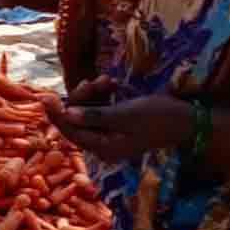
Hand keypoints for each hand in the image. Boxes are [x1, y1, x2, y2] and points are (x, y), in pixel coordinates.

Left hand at [41, 90, 193, 162]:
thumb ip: (94, 116)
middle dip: (81, 98)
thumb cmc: (156, 117)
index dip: (56, 114)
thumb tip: (66, 115)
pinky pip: (98, 108)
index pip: (70, 132)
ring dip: (93, 93)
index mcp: (103, 148)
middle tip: (94, 81)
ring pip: (86, 111)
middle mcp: (103, 144)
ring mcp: (108, 134)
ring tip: (108, 81)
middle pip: (76, 120)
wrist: (185, 119)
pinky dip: (100, 95)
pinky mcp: (114, 123)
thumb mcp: (123, 115)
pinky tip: (111, 83)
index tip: (44, 96)